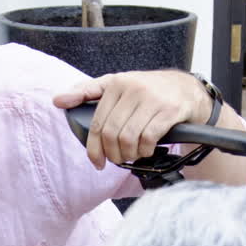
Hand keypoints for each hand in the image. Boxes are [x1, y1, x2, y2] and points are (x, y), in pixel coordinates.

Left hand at [54, 70, 209, 169]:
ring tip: (133, 154)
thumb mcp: (117, 85)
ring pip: (128, 138)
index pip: (97, 123)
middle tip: (119, 159)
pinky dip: (145, 150)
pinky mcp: (169, 110)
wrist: (187, 89)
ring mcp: (152, 99)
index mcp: (115, 83)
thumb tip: (57, 101)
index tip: (97, 162)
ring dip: (129, 154)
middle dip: (113, 154)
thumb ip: (87, 92)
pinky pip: (148, 138)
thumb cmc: (148, 91)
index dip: (94, 148)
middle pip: (111, 134)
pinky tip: (147, 150)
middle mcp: (132, 88)